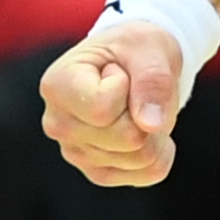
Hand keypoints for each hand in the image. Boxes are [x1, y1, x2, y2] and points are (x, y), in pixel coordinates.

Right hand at [40, 25, 184, 186]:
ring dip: (156, 130)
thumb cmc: (136, 49)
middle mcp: (58, 124)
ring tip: (137, 106)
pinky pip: (149, 172)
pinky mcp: (98, 171)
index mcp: (57, 86)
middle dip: (147, 111)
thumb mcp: (149, 47)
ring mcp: (75, 152)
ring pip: (141, 158)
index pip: (103, 109)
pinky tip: (146, 128)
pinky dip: (162, 149)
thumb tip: (151, 125)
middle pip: (127, 138)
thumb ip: (152, 80)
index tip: (119, 71)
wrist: (134, 63)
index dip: (128, 88)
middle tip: (135, 90)